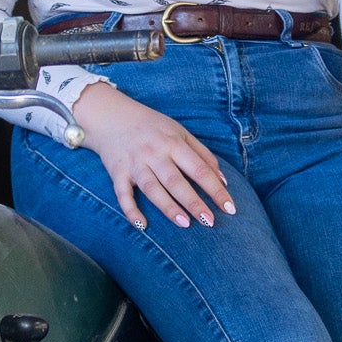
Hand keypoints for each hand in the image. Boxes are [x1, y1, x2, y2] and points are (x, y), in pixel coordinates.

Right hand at [71, 82, 234, 230]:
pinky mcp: (117, 172)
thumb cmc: (152, 127)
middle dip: (194, 202)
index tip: (230, 208)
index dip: (216, 189)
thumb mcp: (180, 133)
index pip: (199, 169)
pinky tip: (141, 225)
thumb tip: (222, 180)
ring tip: (185, 224)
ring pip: (152, 188)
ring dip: (168, 207)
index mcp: (173, 143)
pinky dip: (130, 210)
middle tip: (210, 221)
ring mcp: (134, 163)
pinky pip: (122, 194)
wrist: (111, 116)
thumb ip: (202, 154)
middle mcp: (154, 153)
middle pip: (176, 181)